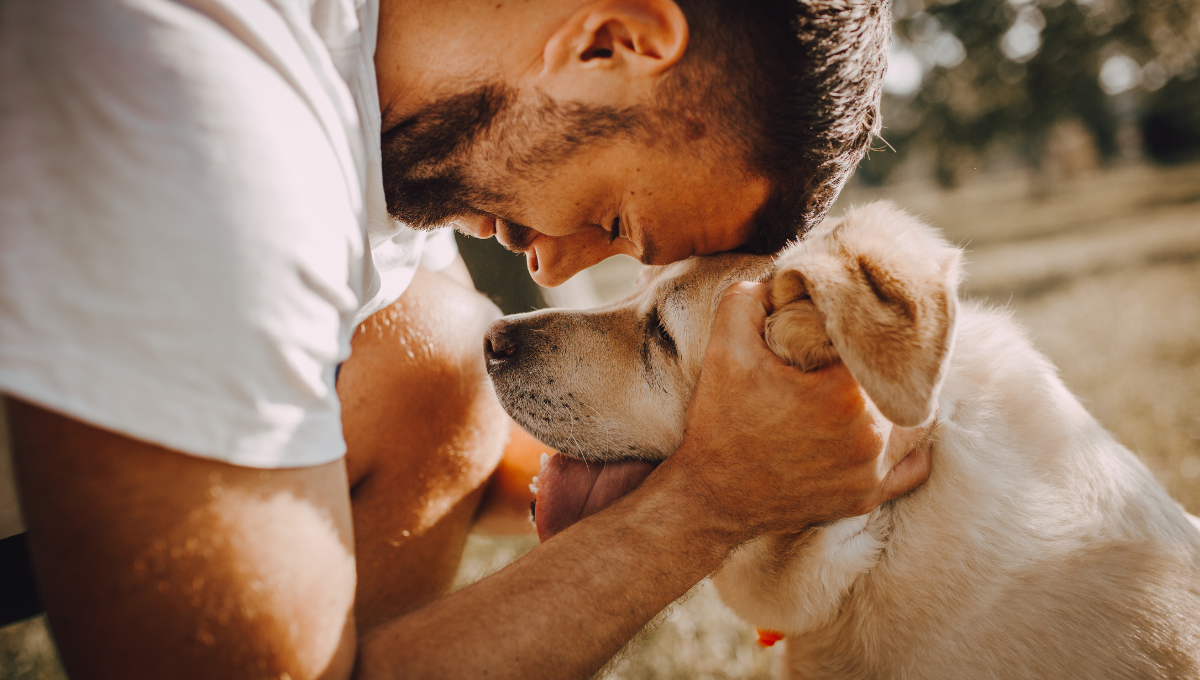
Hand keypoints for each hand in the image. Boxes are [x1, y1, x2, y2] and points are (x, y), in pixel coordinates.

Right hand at [668, 282, 931, 540]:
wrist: (709, 497)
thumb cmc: (719, 423)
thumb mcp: (725, 348)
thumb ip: (750, 299)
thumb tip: (781, 281)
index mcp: (844, 394)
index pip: (881, 344)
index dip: (868, 326)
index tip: (851, 321)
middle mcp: (870, 436)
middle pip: (904, 380)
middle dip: (885, 363)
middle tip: (862, 350)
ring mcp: (872, 472)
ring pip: (917, 421)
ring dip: (901, 399)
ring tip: (875, 384)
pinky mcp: (867, 497)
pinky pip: (913, 467)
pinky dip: (907, 445)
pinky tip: (885, 426)